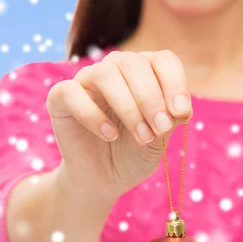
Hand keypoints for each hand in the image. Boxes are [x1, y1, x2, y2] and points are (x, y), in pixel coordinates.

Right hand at [46, 50, 192, 196]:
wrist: (104, 180)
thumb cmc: (134, 153)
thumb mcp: (159, 137)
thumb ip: (169, 118)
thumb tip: (178, 107)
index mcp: (144, 72)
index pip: (163, 60)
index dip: (175, 83)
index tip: (182, 113)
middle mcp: (115, 69)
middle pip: (135, 64)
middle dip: (152, 99)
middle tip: (161, 130)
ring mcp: (86, 81)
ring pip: (106, 74)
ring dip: (129, 107)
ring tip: (142, 137)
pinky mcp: (60, 98)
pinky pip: (72, 93)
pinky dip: (93, 115)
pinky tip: (110, 135)